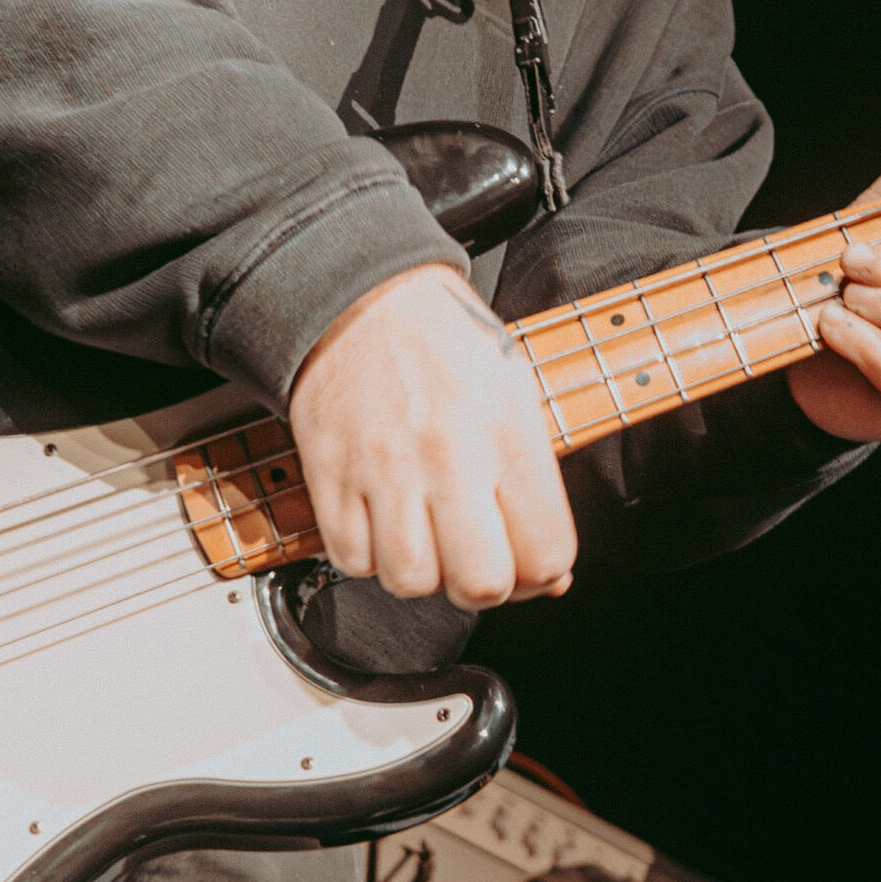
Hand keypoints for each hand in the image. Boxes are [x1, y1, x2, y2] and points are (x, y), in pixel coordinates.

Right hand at [288, 263, 576, 609]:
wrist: (361, 295)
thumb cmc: (445, 341)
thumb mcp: (515, 392)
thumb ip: (536, 483)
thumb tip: (550, 574)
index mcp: (507, 432)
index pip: (547, 554)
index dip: (542, 576)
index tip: (527, 563)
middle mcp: (449, 455)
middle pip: (481, 585)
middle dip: (482, 585)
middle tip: (473, 557)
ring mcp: (384, 468)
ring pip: (411, 582)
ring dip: (421, 572)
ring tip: (424, 535)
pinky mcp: (330, 473)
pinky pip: (351, 560)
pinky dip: (368, 556)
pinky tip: (381, 520)